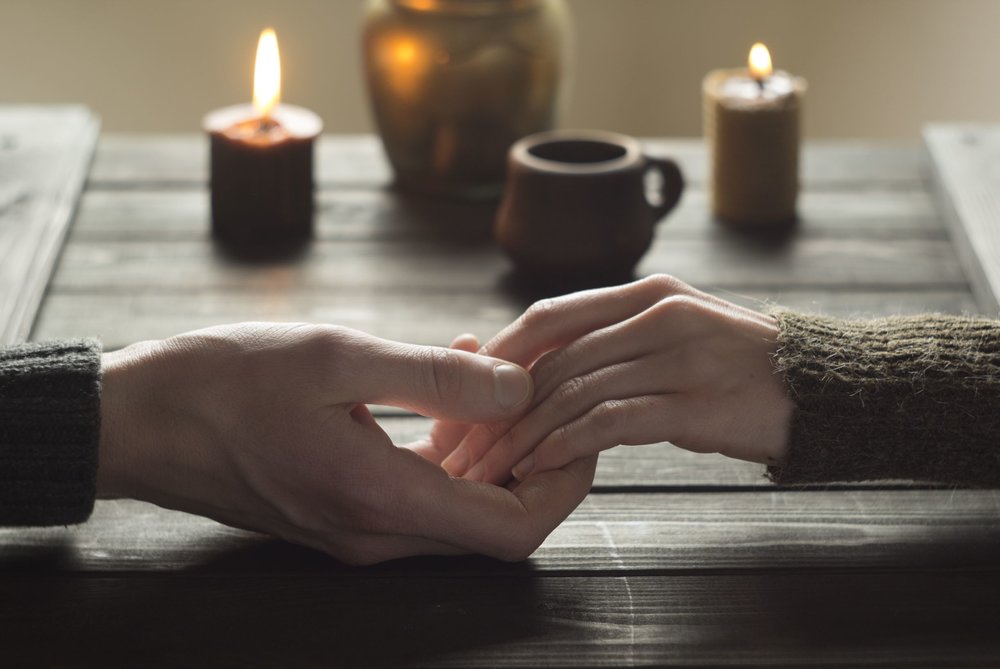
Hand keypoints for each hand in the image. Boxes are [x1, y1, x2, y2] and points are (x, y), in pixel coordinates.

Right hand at [97, 323, 595, 564]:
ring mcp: (356, 529)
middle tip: (540, 386)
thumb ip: (436, 376)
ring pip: (458, 504)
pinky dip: (447, 446)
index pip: (513, 530)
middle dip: (533, 455)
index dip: (563, 486)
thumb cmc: (224, 382)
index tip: (580, 429)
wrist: (140, 420)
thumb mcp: (336, 357)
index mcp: (381, 500)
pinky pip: (418, 490)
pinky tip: (442, 382)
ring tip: (489, 371)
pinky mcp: (341, 511)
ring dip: (489, 446)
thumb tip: (519, 384)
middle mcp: (375, 533)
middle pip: (494, 520)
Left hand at [442, 275, 793, 484]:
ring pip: (572, 393)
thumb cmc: (740, 367)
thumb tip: (545, 368)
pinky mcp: (695, 404)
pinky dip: (564, 446)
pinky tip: (539, 467)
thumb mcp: (678, 334)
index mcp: (647, 292)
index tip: (466, 394)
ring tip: (490, 467)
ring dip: (522, 436)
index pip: (550, 316)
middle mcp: (658, 314)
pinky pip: (609, 423)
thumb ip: (618, 340)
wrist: (825, 389)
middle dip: (499, 406)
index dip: (500, 355)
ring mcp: (678, 357)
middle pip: (552, 359)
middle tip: (464, 444)